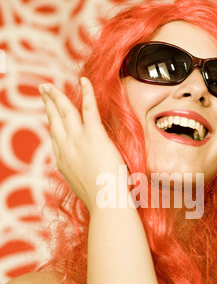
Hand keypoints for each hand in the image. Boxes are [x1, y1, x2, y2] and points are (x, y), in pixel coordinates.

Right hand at [39, 77, 125, 212]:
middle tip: (44, 91)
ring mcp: (79, 140)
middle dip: (48, 103)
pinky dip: (87, 92)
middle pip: (54, 119)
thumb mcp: (81, 186)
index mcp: (62, 161)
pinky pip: (89, 108)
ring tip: (51, 86)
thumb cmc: (99, 199)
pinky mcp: (94, 136)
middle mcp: (66, 147)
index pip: (55, 136)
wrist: (105, 203)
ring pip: (65, 111)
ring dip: (57, 95)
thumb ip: (78, 173)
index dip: (53, 122)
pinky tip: (84, 80)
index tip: (51, 114)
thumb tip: (83, 170)